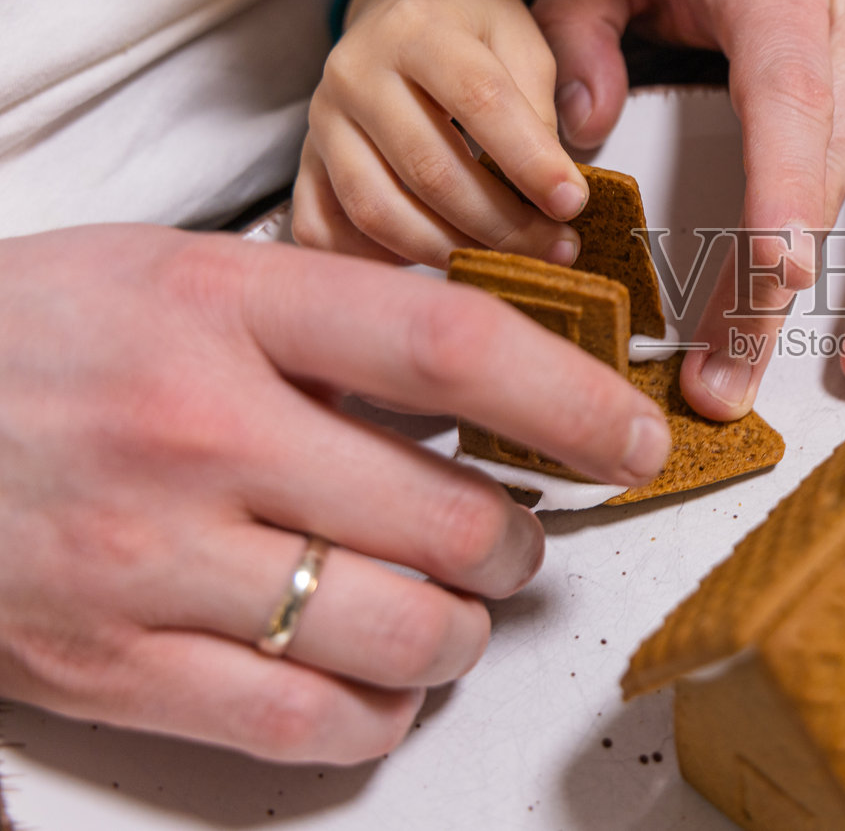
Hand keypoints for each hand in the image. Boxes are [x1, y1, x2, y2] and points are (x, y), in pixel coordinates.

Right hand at [0, 226, 668, 762]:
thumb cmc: (36, 339)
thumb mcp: (181, 275)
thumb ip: (327, 315)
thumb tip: (482, 366)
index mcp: (222, 311)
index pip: (450, 346)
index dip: (570, 399)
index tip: (630, 437)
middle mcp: (196, 436)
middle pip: (446, 516)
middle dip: (522, 540)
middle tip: (520, 532)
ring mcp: (150, 563)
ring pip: (399, 633)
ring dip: (466, 628)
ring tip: (456, 602)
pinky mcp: (114, 669)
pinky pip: (308, 723)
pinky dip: (382, 708)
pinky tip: (380, 669)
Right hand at [292, 0, 587, 268]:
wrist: (404, 8)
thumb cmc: (475, 33)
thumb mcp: (522, 43)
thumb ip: (539, 110)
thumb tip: (553, 198)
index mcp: (417, 28)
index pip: (480, 100)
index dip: (530, 161)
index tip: (573, 204)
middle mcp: (354, 73)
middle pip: (428, 169)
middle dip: (501, 224)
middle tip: (558, 249)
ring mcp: (321, 123)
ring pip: (377, 211)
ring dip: (450, 251)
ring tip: (509, 263)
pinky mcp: (305, 164)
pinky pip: (326, 233)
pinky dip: (381, 261)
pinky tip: (437, 258)